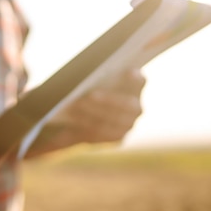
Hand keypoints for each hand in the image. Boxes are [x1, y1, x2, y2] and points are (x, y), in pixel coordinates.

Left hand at [26, 68, 145, 156]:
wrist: (71, 118)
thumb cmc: (77, 91)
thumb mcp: (78, 82)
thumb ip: (83, 76)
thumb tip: (77, 75)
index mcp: (133, 86)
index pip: (140, 80)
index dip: (135, 77)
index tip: (127, 72)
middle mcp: (135, 106)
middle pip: (128, 105)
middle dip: (108, 100)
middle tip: (89, 96)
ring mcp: (128, 124)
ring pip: (116, 121)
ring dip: (95, 113)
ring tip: (77, 107)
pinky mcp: (116, 138)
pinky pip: (106, 135)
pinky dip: (90, 127)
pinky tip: (76, 121)